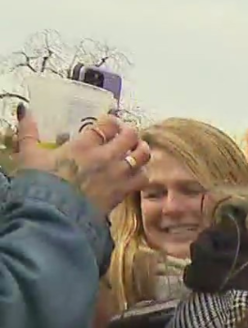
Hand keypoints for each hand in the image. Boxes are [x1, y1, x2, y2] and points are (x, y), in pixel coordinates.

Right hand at [14, 109, 148, 215]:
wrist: (54, 215)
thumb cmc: (40, 184)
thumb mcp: (29, 156)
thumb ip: (28, 133)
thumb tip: (25, 112)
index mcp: (83, 145)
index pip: (107, 125)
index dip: (112, 121)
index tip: (110, 122)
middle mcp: (105, 157)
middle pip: (130, 136)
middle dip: (131, 133)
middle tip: (127, 135)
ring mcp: (117, 174)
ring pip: (142, 156)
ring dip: (142, 151)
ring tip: (138, 150)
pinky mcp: (123, 192)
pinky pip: (143, 179)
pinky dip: (143, 174)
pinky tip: (137, 174)